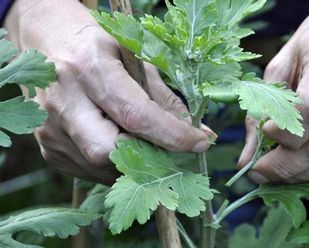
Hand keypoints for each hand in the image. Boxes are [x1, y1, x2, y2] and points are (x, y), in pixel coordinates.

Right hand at [5, 0, 212, 184]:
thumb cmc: (100, 46)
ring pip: (101, 167)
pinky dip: (114, 165)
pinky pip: (89, 170)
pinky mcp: (47, 146)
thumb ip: (166, 99)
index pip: (135, 114)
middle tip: (169, 148)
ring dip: (135, 164)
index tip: (200, 143)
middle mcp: (62, 101)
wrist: (48, 40)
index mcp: (88, 68)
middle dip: (148, 156)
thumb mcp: (137, 59)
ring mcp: (49, 128)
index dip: (172, 135)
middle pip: (110, 151)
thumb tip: (202, 136)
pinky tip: (121, 144)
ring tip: (146, 143)